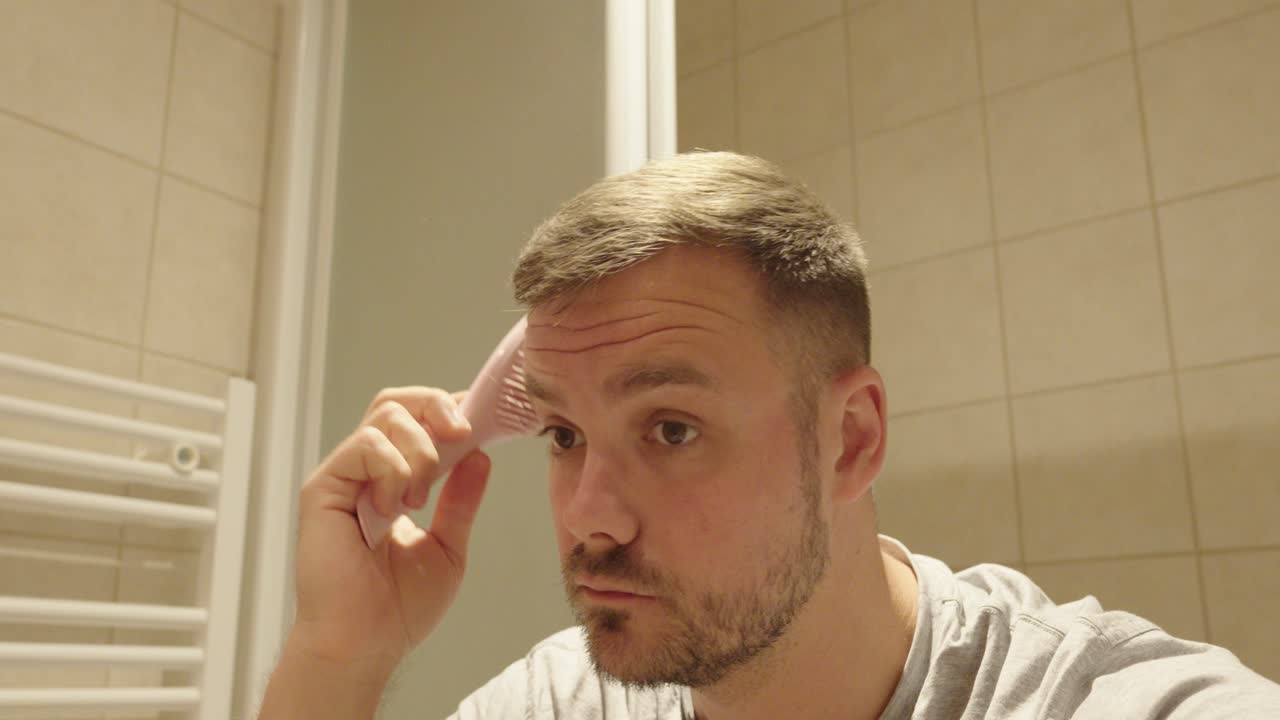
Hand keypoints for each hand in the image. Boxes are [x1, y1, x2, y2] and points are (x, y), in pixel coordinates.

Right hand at [288, 387, 491, 675]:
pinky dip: (394, 470)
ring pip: (385, 416)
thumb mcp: (448, 546)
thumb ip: (461, 501)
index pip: (417, 421)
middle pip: (397, 402)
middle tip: (464, 432)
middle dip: (438, 406)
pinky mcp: (324, 488)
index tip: (484, 419)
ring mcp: (343, 476)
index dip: (450, 411)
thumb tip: (481, 455)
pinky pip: (365, 448)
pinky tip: (397, 507)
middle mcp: (365, 472)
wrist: (365, 645)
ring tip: (422, 497)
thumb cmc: (397, 608)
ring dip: (421, 449)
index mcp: (392, 481)